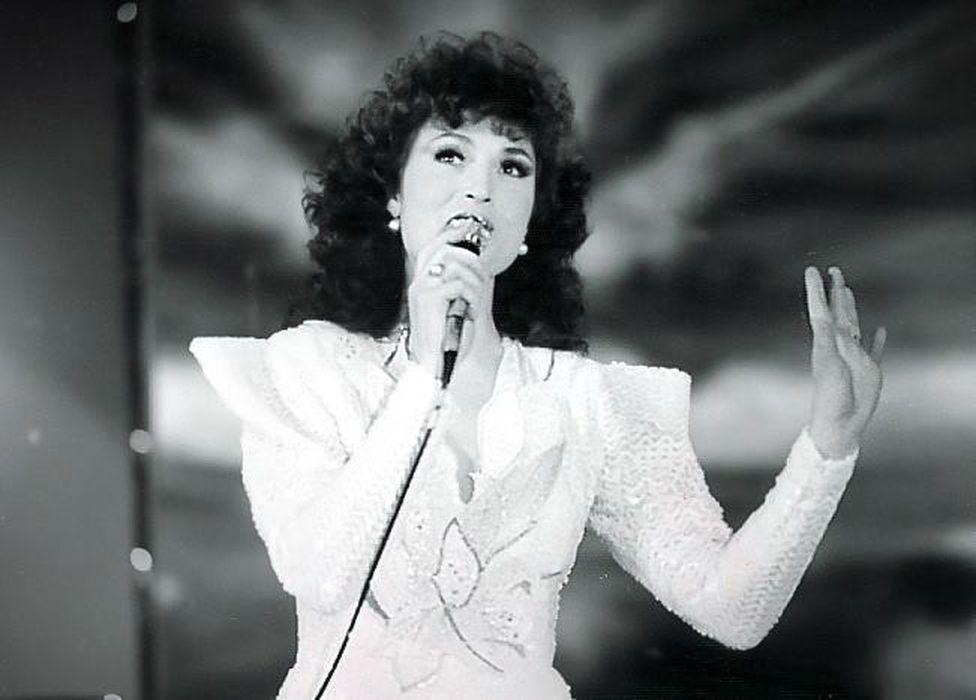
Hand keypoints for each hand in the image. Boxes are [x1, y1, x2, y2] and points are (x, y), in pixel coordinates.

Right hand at [406, 223, 487, 376]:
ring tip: (477, 298)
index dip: (452, 234)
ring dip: (474, 279)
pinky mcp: (429, 300)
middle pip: (444, 248)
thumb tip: (477, 264)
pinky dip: (472, 295)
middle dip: (470, 257)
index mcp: (422, 282)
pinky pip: (458, 284)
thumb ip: (461, 285)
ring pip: (454, 264)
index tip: (471, 230)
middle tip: (483, 274)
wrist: (434, 365)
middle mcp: (419, 282)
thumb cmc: (446, 340)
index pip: (434, 246)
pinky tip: (472, 310)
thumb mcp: (455, 307)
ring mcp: (422, 290)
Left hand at [804, 266, 885, 457]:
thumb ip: (828, 341)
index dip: (816, 290)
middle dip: (835, 292)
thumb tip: (824, 317)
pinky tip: (881, 330)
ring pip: (853, 325)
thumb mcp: (828, 364)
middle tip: (833, 271)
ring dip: (851, 308)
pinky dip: (878, 339)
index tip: (811, 270)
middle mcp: (840, 345)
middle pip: (838, 312)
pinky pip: (875, 350)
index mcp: (826, 342)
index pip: (821, 310)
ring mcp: (855, 356)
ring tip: (848, 292)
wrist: (840, 423)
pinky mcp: (870, 370)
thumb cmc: (831, 396)